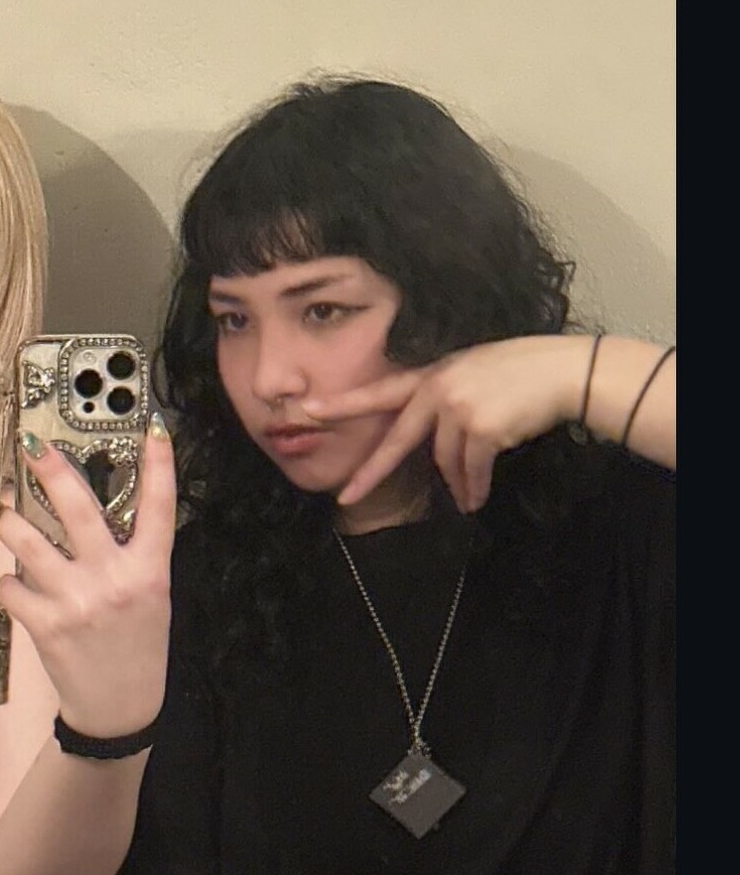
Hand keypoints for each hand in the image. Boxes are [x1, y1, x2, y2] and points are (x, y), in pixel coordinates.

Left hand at [0, 424, 174, 739]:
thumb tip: (91, 513)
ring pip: (27, 540)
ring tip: (6, 514)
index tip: (152, 427)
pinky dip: (8, 580)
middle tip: (31, 446)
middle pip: (77, 506)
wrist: (120, 708)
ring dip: (10, 522)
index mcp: (150, 570)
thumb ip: (131, 556)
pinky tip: (17, 584)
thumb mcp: (152, 598)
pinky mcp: (46, 624)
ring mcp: (77, 600)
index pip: (159, 506)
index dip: (159, 463)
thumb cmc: (137, 648)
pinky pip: (10, 584)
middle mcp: (114, 579)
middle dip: (49, 468)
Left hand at [308, 334, 588, 515]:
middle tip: (345, 499)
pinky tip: (476, 500)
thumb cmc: (524, 376)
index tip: (310, 413)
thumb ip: (446, 403)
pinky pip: (469, 470)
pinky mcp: (480, 427)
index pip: (382, 392)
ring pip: (445, 462)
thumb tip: (433, 448)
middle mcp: (440, 388)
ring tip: (467, 502)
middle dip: (370, 472)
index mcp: (435, 374)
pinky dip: (474, 487)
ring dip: (457, 486)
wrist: (564, 372)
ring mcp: (459, 407)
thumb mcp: (476, 377)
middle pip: (397, 440)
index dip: (345, 404)